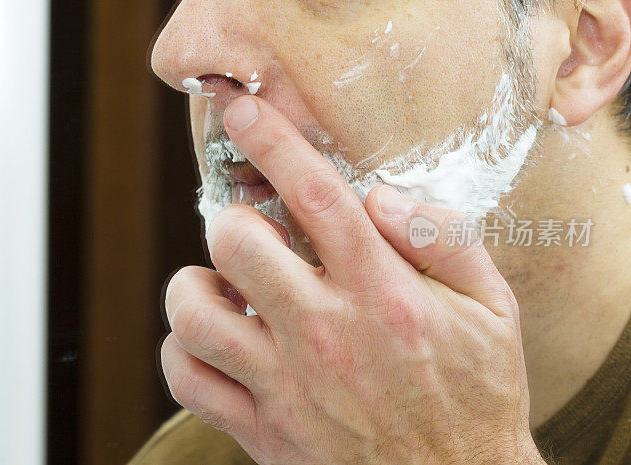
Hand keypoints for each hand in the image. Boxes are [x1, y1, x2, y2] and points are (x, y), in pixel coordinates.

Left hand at [160, 96, 544, 464]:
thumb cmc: (475, 398)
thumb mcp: (491, 309)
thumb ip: (442, 237)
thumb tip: (376, 197)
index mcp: (383, 294)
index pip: (315, 195)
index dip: (272, 141)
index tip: (244, 113)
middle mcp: (327, 333)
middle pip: (237, 241)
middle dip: (235, 221)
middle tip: (253, 233)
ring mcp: (287, 385)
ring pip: (194, 310)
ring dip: (196, 285)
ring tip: (224, 288)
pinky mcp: (262, 430)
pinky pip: (186, 378)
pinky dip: (182, 350)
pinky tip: (212, 342)